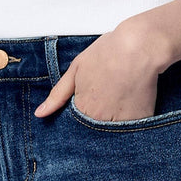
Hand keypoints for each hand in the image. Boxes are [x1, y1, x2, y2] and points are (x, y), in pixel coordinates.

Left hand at [34, 22, 169, 120]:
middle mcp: (100, 120)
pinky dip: (130, 121)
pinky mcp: (141, 122)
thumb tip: (40, 113)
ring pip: (112, 133)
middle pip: (93, 132)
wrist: (139, 47)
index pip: (74, 126)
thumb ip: (58, 95)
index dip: (80, 117)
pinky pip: (132, 130)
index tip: (87, 106)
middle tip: (106, 99)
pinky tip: (131, 102)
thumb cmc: (107, 52)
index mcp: (82, 108)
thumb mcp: (76, 68)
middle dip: (96, 122)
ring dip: (113, 124)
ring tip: (119, 99)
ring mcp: (121, 123)